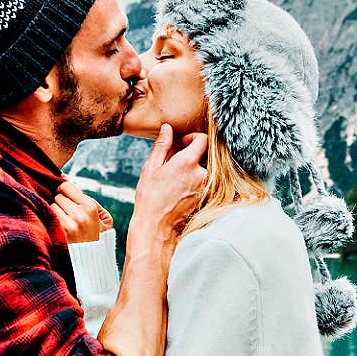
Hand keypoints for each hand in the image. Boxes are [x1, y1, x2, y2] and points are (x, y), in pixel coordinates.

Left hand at [51, 181, 111, 242]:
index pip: (66, 185)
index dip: (61, 186)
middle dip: (60, 200)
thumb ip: (89, 199)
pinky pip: (48, 216)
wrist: (90, 261)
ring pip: (51, 205)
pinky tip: (57, 224)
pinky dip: (51, 218)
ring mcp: (67, 225)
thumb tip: (66, 181)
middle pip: (57, 195)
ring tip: (63, 219)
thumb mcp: (103, 218)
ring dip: (55, 210)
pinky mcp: (58, 233)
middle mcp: (79, 215)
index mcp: (90, 208)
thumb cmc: (96, 236)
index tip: (60, 189)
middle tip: (65, 209)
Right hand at [131, 123, 208, 243]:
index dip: (193, 137)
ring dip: (191, 172)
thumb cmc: (150, 198)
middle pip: (202, 156)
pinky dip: (194, 185)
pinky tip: (179, 194)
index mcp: (187, 162)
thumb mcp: (151, 168)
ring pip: (202, 171)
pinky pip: (203, 185)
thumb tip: (167, 128)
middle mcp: (201, 174)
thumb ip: (162, 145)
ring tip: (174, 184)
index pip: (202, 139)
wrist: (156, 227)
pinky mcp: (206, 199)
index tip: (183, 143)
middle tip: (173, 167)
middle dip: (189, 158)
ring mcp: (205, 188)